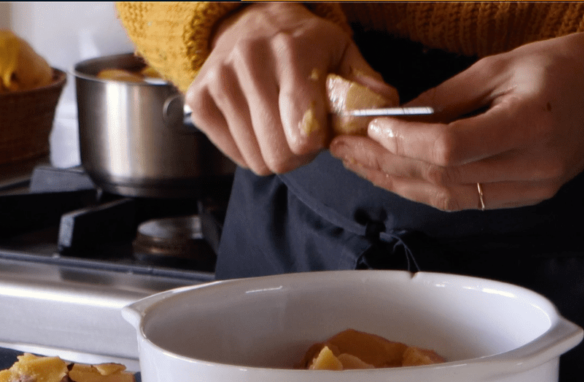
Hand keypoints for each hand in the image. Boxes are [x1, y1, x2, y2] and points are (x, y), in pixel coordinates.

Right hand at [186, 3, 396, 174]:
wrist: (251, 21)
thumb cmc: (304, 44)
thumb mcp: (342, 54)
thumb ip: (366, 86)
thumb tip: (384, 112)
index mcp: (292, 52)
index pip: (303, 133)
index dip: (318, 144)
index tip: (320, 131)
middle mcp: (250, 62)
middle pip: (279, 154)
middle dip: (297, 154)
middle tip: (301, 134)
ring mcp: (219, 80)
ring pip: (255, 159)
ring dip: (273, 151)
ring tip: (280, 124)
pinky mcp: (199, 98)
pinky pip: (232, 154)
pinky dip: (249, 148)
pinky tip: (258, 124)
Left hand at [329, 32, 583, 210]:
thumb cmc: (567, 65)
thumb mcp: (505, 64)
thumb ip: (450, 95)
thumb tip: (399, 118)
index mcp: (532, 124)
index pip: (453, 148)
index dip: (405, 141)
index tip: (371, 127)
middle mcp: (533, 166)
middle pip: (443, 178)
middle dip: (386, 165)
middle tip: (345, 149)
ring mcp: (532, 189)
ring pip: (449, 198)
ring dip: (398, 183)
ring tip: (359, 165)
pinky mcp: (527, 198)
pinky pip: (466, 201)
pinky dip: (425, 190)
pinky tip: (395, 176)